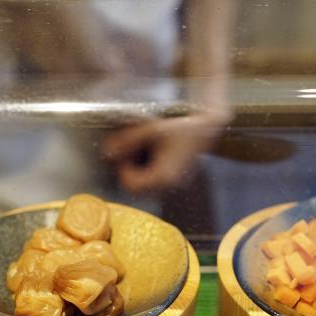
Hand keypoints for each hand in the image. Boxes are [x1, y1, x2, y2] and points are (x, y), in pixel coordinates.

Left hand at [102, 112, 226, 193]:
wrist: (208, 127)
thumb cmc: (182, 127)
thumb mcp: (151, 130)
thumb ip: (127, 141)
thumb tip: (107, 152)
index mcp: (163, 177)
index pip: (130, 184)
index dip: (123, 168)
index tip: (126, 152)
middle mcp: (170, 186)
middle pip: (137, 188)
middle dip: (131, 169)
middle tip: (135, 149)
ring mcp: (175, 184)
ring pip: (146, 185)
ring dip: (140, 169)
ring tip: (146, 148)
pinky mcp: (178, 179)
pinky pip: (157, 180)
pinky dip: (150, 168)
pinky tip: (156, 151)